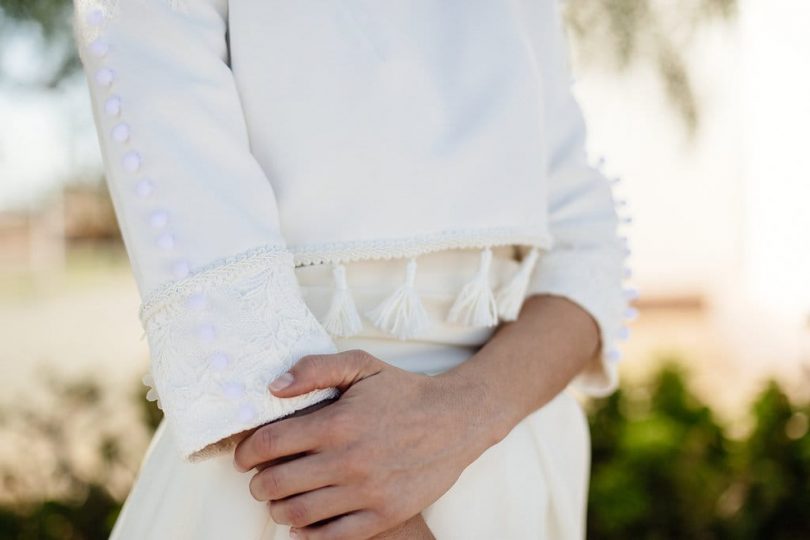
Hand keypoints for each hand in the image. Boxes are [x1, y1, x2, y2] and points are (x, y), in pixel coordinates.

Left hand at [232, 349, 500, 539]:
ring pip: (297, 514)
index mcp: (337, 423)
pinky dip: (308, 533)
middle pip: (275, 484)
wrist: (456, 420)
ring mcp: (367, 491)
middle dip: (258, 483)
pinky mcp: (384, 514)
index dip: (246, 452)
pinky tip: (306, 520)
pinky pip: (331, 537)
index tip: (245, 456)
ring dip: (278, 508)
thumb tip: (273, 387)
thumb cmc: (404, 391)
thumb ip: (314, 369)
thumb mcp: (361, 366)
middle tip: (261, 478)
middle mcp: (348, 460)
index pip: (268, 444)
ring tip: (281, 499)